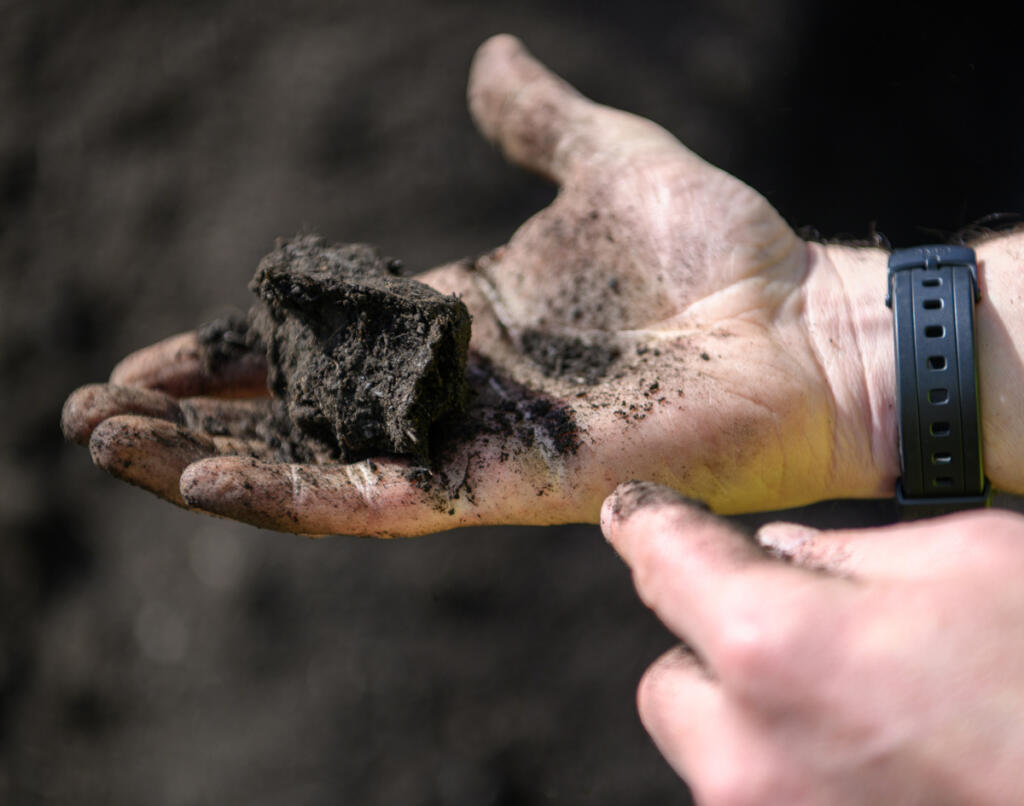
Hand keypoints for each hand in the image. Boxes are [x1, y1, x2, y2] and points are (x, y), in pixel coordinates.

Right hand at [68, 33, 1023, 536]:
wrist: (806, 326)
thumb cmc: (723, 250)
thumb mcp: (608, 156)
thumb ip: (537, 121)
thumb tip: (484, 62)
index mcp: (464, 320)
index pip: (319, 343)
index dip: (233, 350)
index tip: (151, 352)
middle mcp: (456, 390)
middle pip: (298, 412)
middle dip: (194, 414)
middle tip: (92, 410)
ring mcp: (478, 443)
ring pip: (319, 465)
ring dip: (214, 458)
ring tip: (115, 444)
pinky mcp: (514, 486)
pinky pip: (384, 501)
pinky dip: (296, 491)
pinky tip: (207, 474)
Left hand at [602, 481, 1023, 804]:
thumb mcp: (977, 566)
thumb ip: (854, 556)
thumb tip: (781, 555)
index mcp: (775, 651)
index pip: (662, 563)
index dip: (649, 528)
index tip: (636, 515)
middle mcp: (747, 759)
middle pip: (672, 682)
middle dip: (718, 651)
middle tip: (802, 636)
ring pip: (712, 758)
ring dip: (756, 725)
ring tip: (866, 717)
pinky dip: (795, 780)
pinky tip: (883, 768)